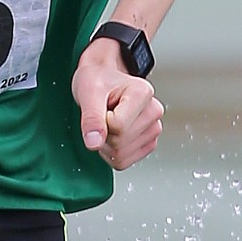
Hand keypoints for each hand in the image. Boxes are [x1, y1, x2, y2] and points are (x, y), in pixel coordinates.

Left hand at [71, 38, 162, 169]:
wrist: (101, 78)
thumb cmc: (97, 80)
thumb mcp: (88, 93)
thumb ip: (91, 118)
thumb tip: (94, 143)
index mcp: (142, 93)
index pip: (118, 127)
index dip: (101, 121)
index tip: (101, 106)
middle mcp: (153, 111)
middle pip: (120, 143)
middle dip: (103, 134)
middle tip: (102, 115)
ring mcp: (153, 128)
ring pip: (121, 156)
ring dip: (106, 145)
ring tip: (108, 122)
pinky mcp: (148, 142)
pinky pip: (124, 161)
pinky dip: (111, 153)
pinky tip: (113, 134)